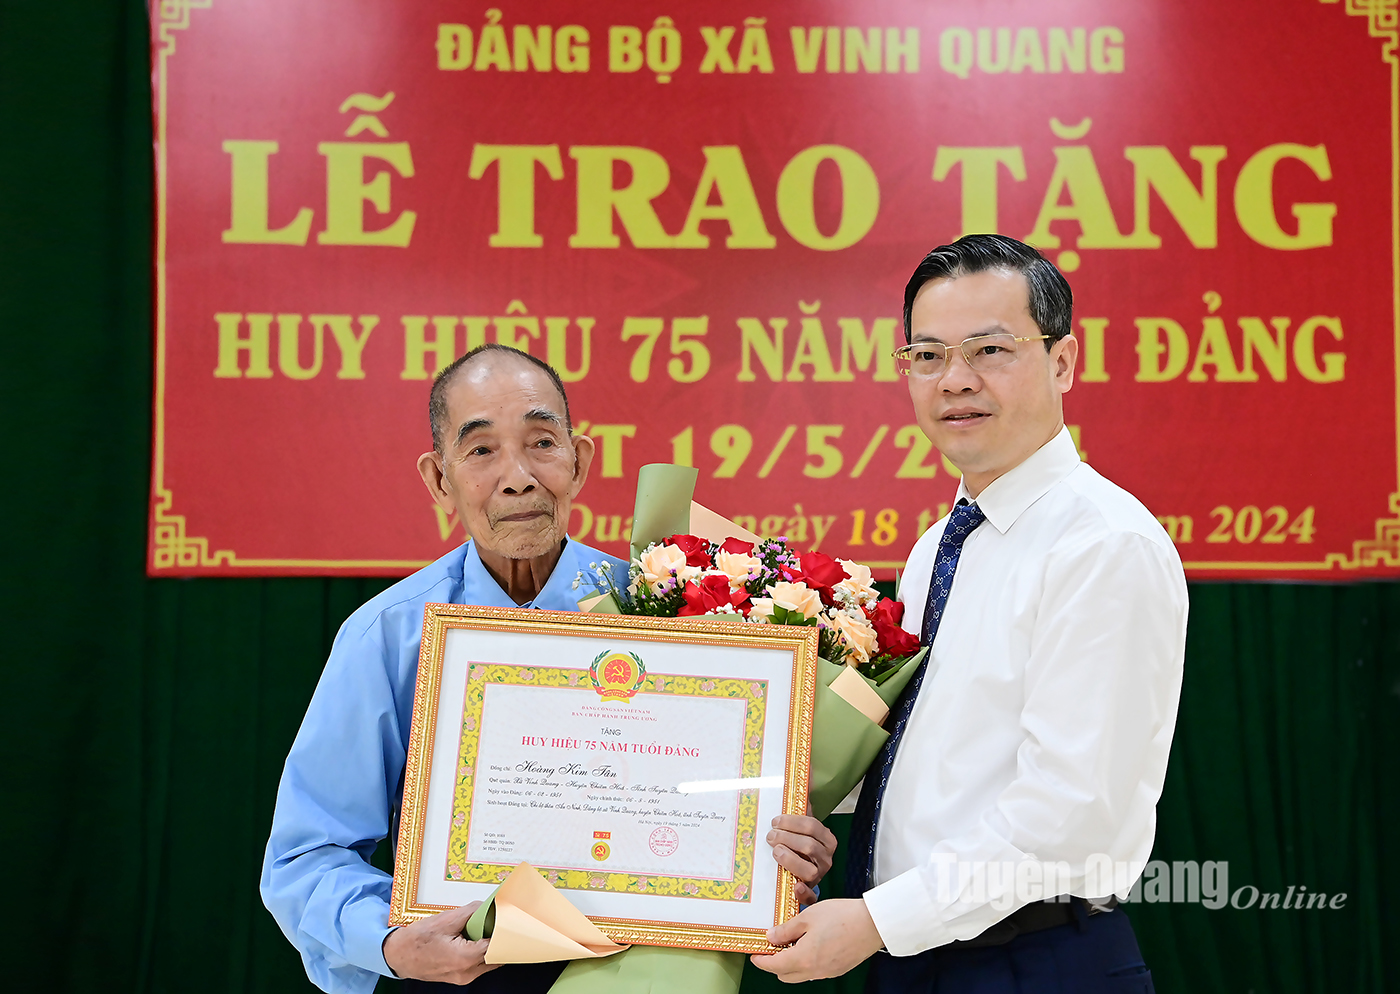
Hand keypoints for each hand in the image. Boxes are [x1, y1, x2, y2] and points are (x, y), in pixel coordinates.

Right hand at [382, 901, 498, 984]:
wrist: (398, 956)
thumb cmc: (417, 940)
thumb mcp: (446, 920)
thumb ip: (471, 912)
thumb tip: (487, 907)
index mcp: (465, 959)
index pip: (497, 946)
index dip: (504, 932)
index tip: (506, 920)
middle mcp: (467, 973)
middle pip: (496, 956)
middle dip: (499, 939)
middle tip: (497, 922)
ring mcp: (464, 978)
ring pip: (488, 962)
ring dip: (489, 946)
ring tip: (482, 929)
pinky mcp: (460, 977)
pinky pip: (479, 965)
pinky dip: (481, 952)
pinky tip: (473, 939)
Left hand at [749, 898, 883, 982]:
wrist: (873, 923)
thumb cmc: (842, 916)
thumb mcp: (808, 917)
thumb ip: (786, 929)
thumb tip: (771, 937)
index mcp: (804, 958)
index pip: (774, 966)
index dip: (761, 961)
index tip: (754, 954)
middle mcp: (815, 970)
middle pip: (786, 975)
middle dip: (775, 964)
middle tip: (772, 946)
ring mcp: (828, 972)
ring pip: (801, 974)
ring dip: (791, 963)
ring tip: (792, 942)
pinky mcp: (838, 969)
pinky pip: (815, 970)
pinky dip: (807, 962)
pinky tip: (810, 944)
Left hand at [767, 807, 836, 905]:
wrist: (800, 868)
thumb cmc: (798, 843)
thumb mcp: (802, 825)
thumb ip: (803, 804)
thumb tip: (806, 777)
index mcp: (826, 840)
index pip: (813, 826)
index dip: (792, 822)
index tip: (775, 821)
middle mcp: (825, 858)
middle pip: (809, 846)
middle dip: (787, 839)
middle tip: (770, 836)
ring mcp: (818, 875)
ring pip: (809, 870)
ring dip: (790, 859)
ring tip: (776, 852)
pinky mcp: (810, 892)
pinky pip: (810, 897)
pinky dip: (803, 893)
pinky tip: (795, 886)